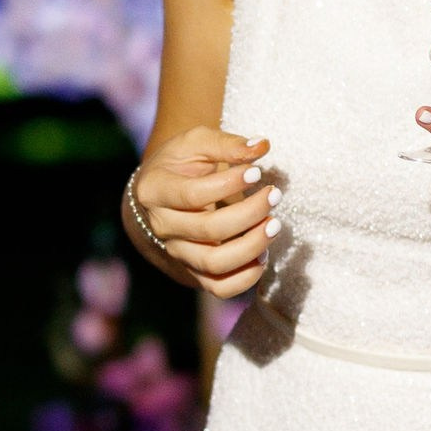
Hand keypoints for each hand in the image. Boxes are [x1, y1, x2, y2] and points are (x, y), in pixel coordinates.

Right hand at [129, 126, 275, 297]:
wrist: (162, 194)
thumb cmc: (181, 164)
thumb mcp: (196, 143)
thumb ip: (226, 144)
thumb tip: (261, 146)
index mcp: (155, 190)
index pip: (193, 194)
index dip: (229, 184)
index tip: (257, 171)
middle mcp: (162, 226)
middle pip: (207, 230)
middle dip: (249, 214)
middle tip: (274, 195)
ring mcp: (177, 252)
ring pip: (214, 263)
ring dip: (251, 246)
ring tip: (275, 225)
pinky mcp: (194, 272)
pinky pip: (219, 287)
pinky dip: (245, 278)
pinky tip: (263, 255)